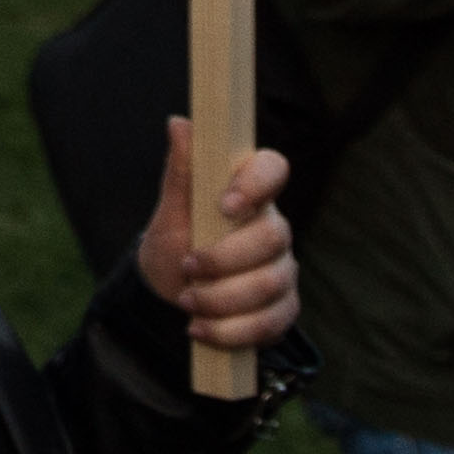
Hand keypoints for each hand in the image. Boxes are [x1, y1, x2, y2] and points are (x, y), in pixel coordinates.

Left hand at [133, 125, 296, 349]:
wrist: (171, 290)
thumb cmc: (175, 239)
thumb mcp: (170, 210)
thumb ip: (180, 171)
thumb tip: (179, 122)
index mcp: (248, 191)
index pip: (274, 169)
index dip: (257, 183)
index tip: (224, 204)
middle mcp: (273, 227)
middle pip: (272, 238)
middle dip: (226, 259)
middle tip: (187, 267)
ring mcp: (282, 268)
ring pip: (271, 283)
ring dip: (223, 298)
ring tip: (187, 301)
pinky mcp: (282, 308)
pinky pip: (272, 322)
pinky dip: (233, 330)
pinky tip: (200, 329)